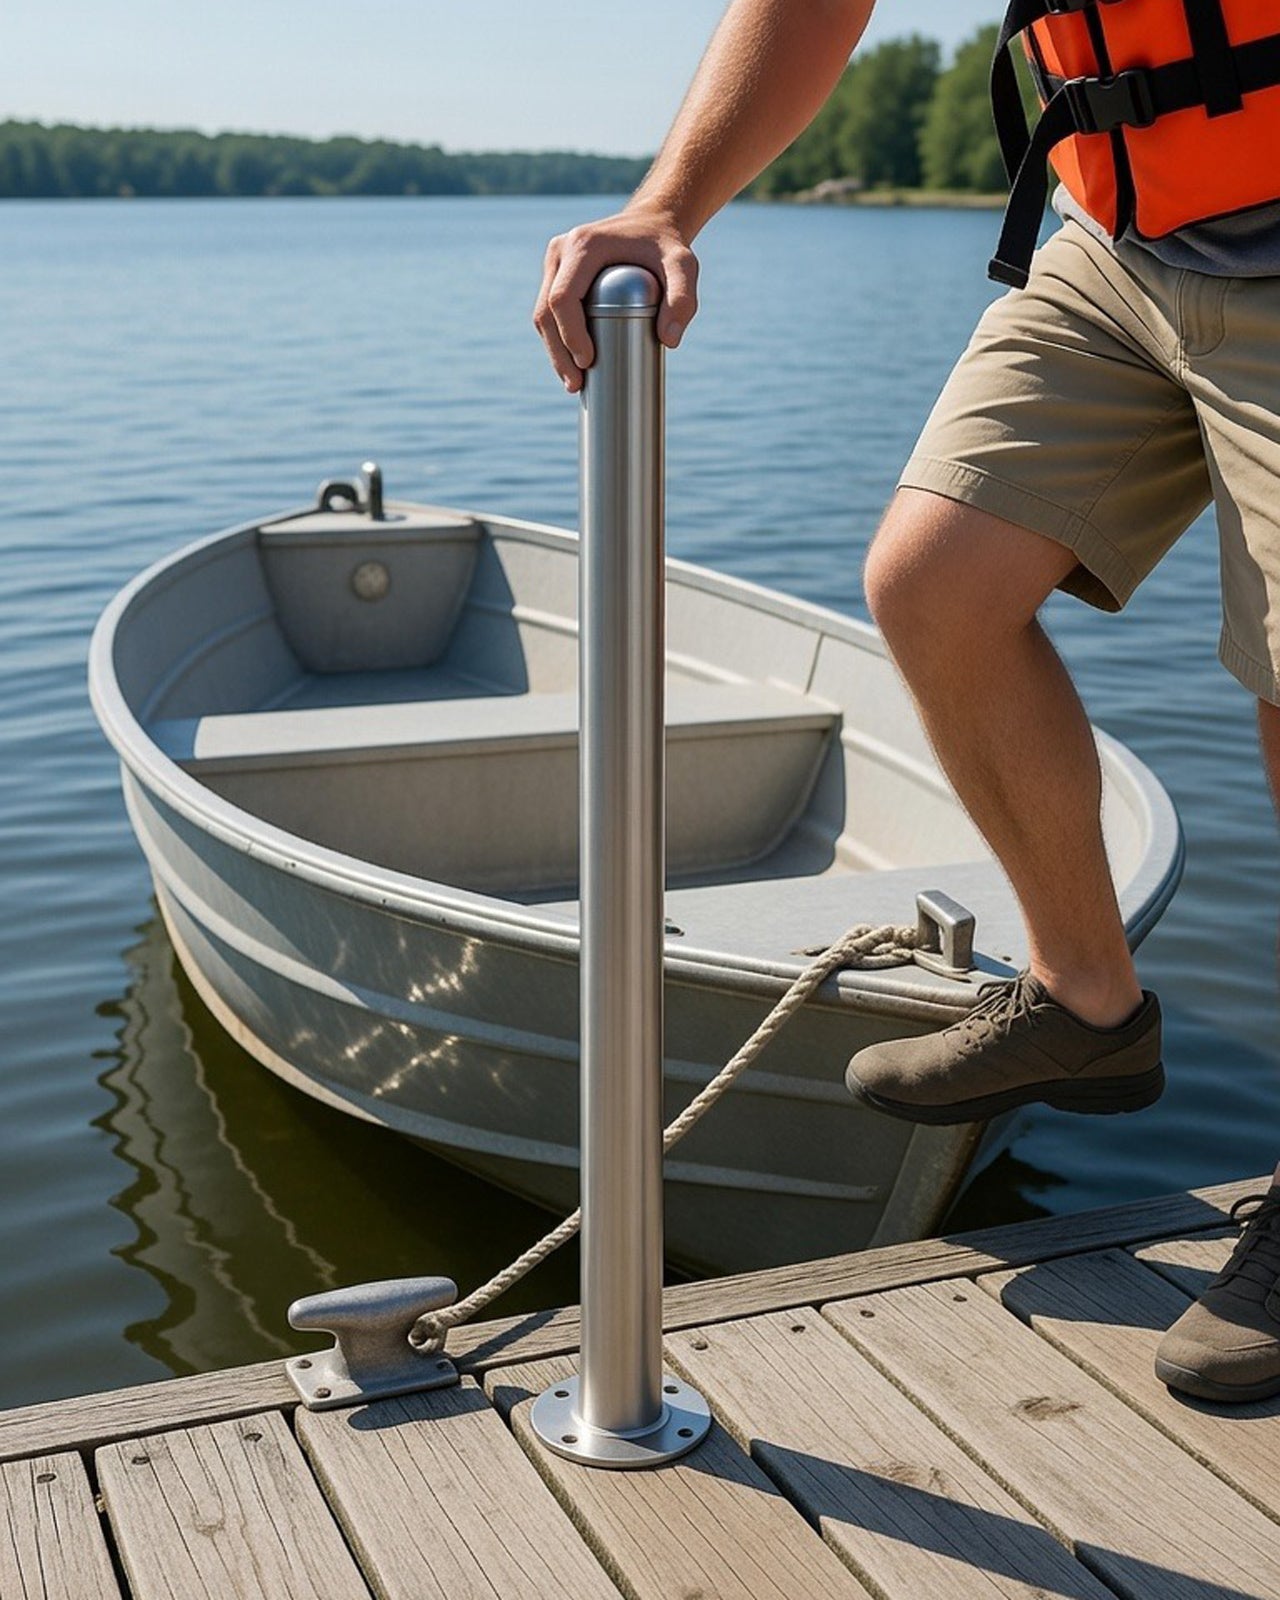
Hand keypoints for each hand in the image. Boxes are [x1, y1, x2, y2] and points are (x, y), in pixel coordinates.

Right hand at [534, 204, 698, 391]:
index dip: (570, 335)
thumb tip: (669, 340)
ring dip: (553, 351)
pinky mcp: (558, 272)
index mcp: (583, 246)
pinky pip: (549, 310)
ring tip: (573, 382)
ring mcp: (556, 261)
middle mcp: (561, 249)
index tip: (587, 363)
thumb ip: (683, 298)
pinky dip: (556, 340)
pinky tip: (568, 363)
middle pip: (546, 310)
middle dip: (558, 352)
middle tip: (576, 384)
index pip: (563, 297)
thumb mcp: (684, 266)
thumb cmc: (667, 245)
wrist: (652, 223)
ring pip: (543, 313)